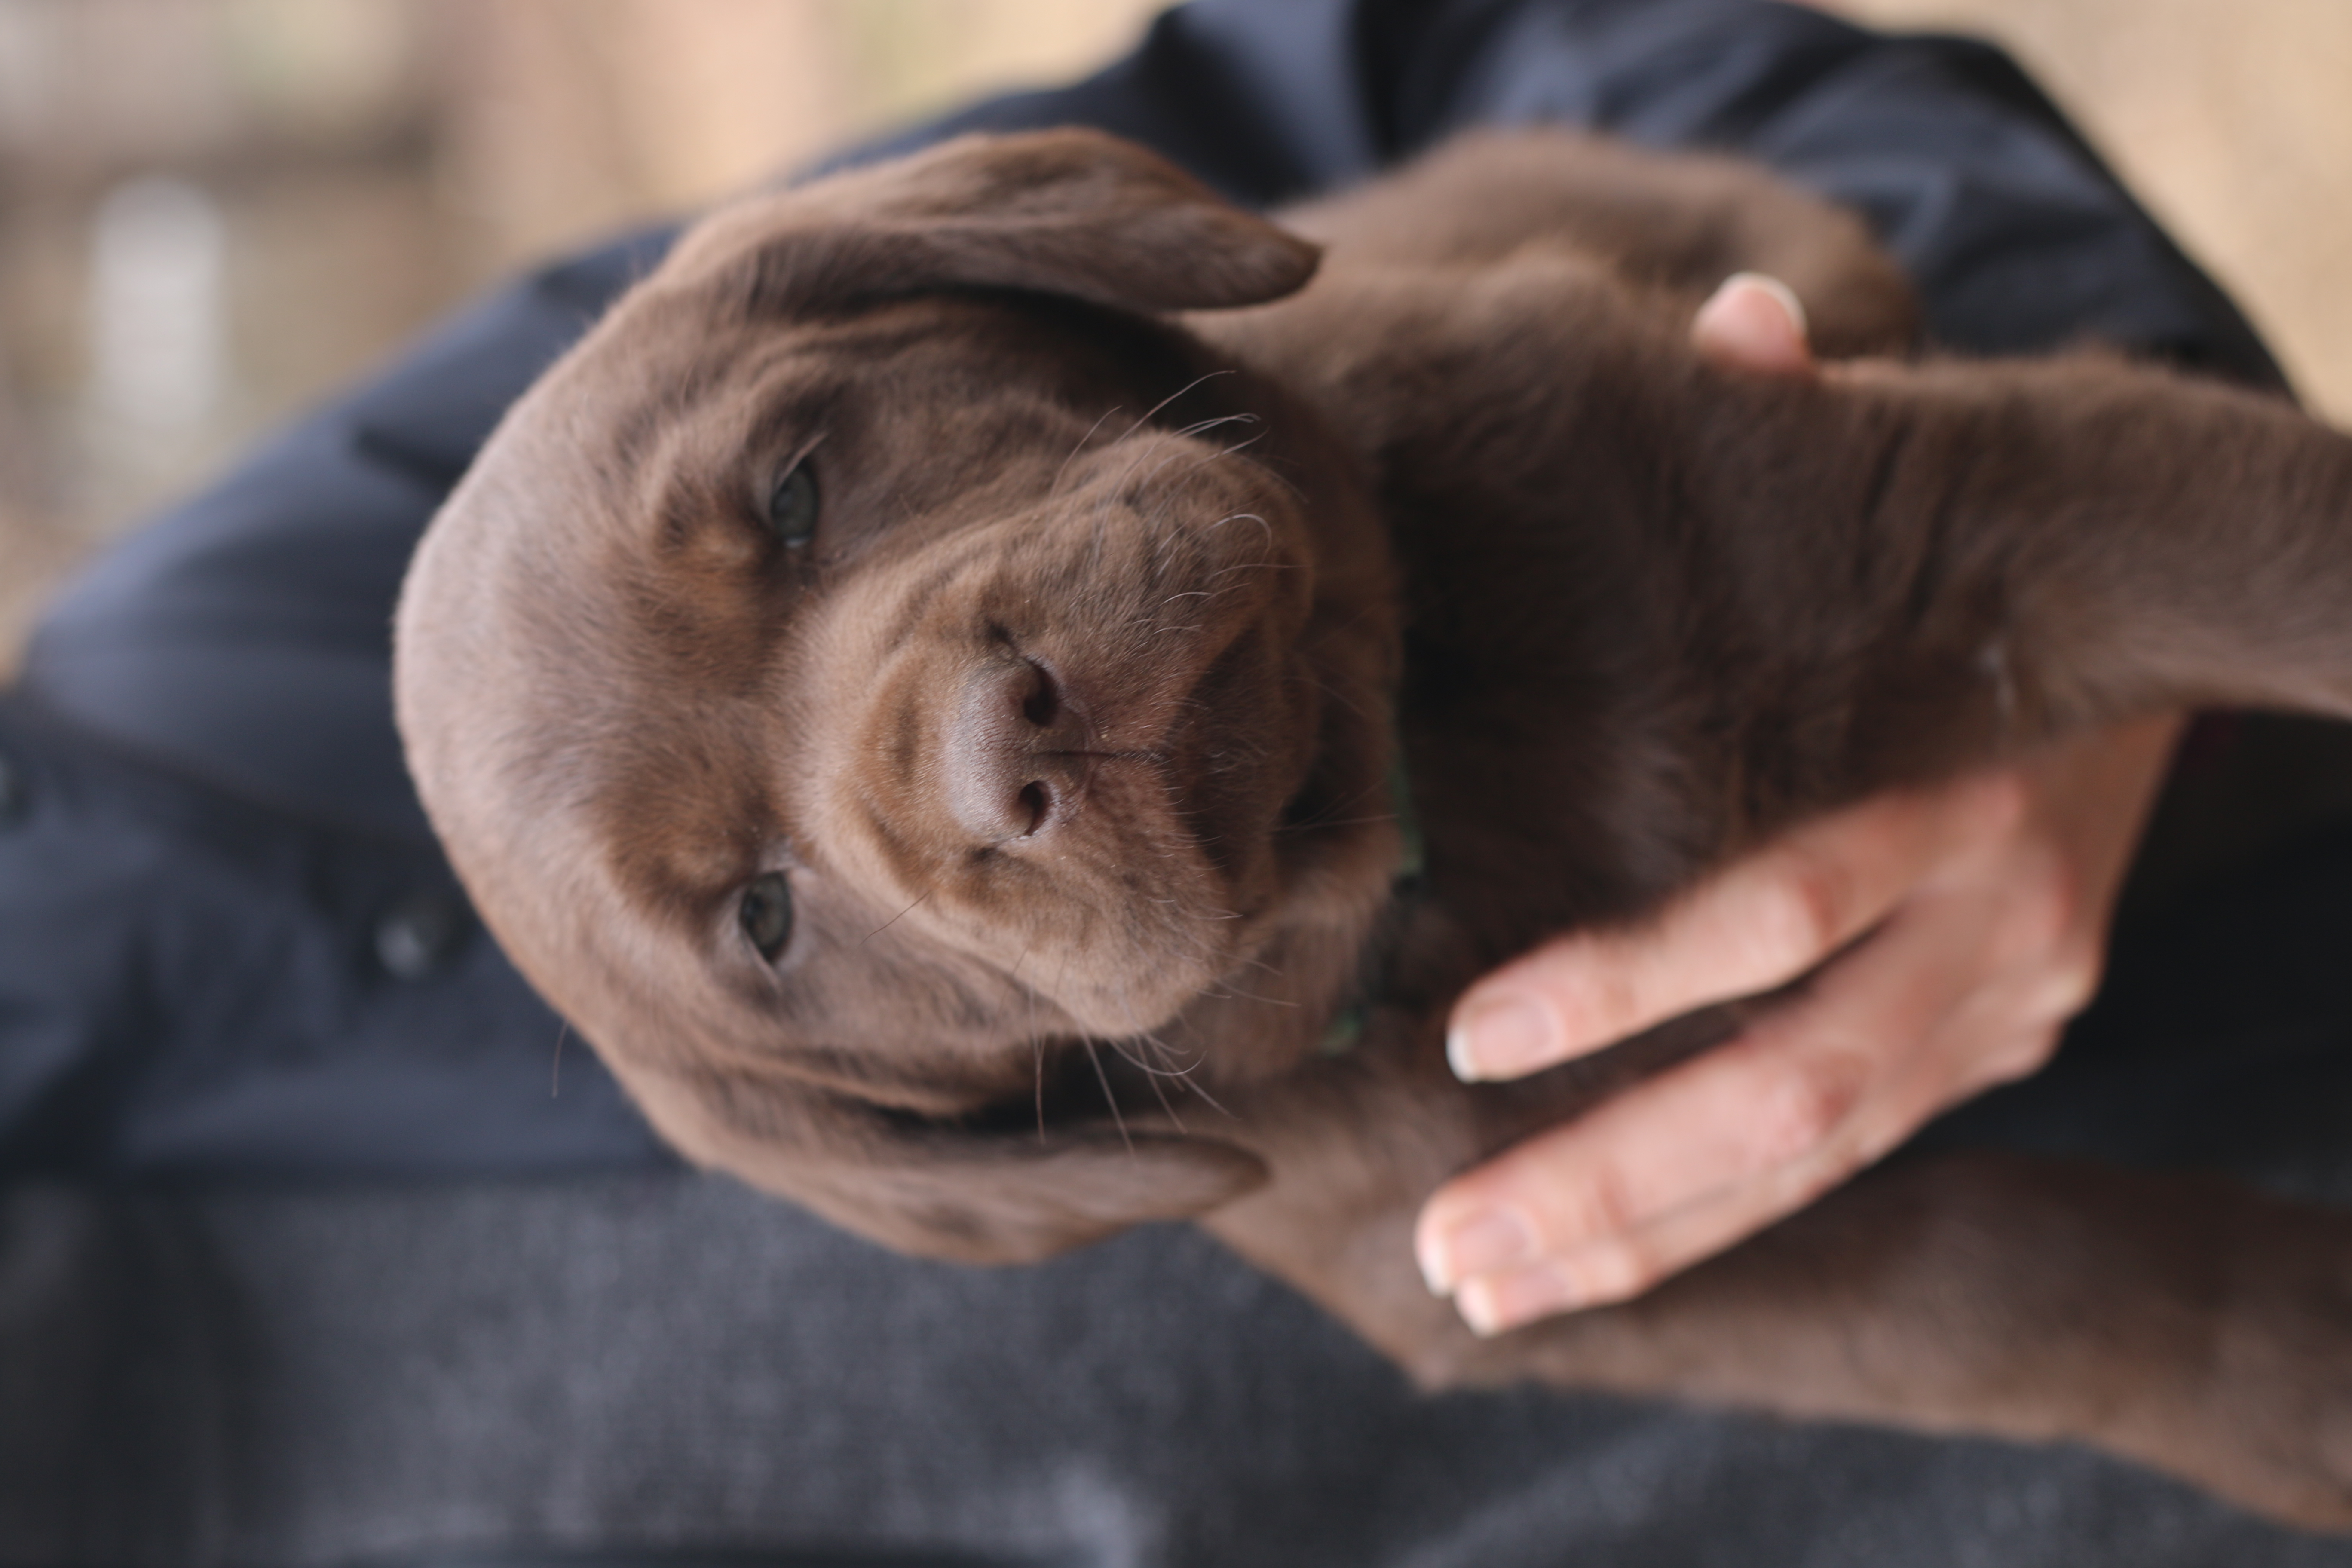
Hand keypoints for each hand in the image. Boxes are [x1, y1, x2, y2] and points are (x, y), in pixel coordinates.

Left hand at [1411, 274, 2187, 1334]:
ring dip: (1644, 1236)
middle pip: (1795, 1085)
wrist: (2177, 645)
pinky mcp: (2003, 1051)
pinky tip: (1584, 1272)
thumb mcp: (1934, 502)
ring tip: (1476, 1286)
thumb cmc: (1981, 571)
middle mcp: (1999, 920)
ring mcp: (2010, 1003)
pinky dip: (1716, 1222)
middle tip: (1447, 1243)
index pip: (1784, 904)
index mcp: (1964, 783)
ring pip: (1816, 1160)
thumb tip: (1739, 323)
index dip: (1630, 978)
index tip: (1470, 1040)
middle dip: (1615, 1172)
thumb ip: (1820, 429)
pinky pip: (1847, 1164)